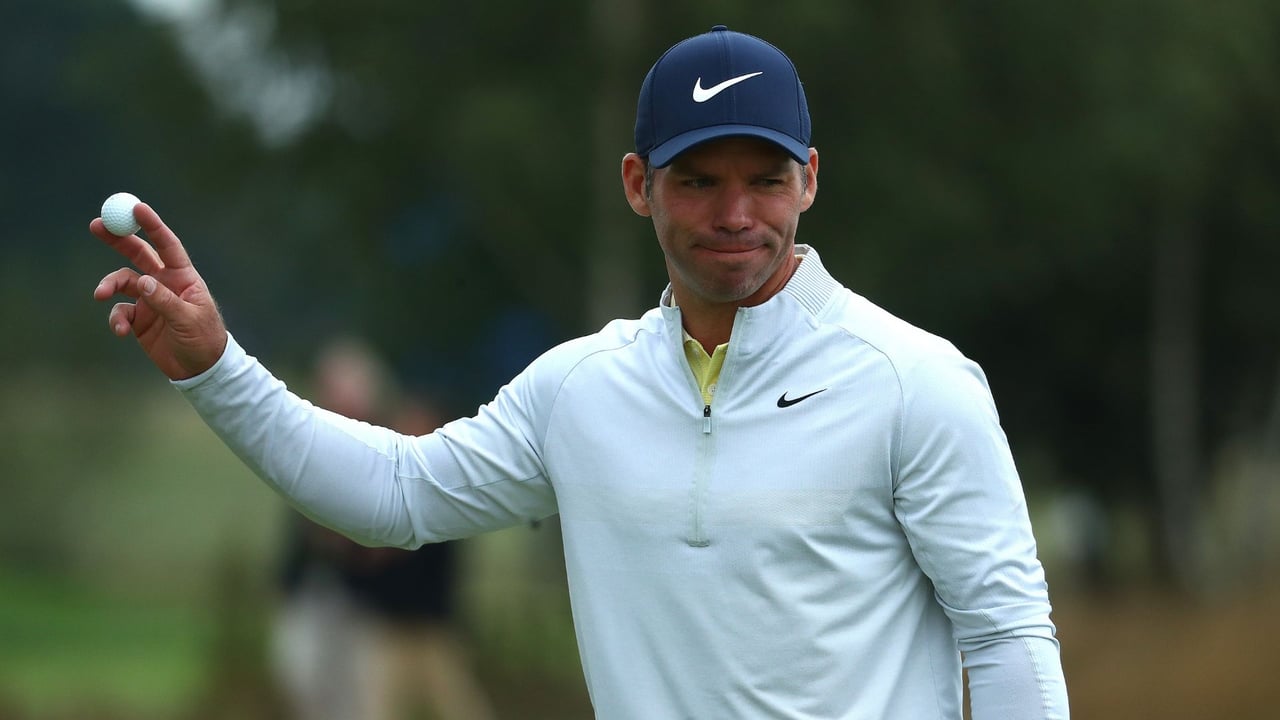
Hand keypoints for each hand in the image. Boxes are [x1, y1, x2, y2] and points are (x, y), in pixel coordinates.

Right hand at [91, 202, 228, 379]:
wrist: (200, 369)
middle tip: (96, 224)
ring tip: (100, 295)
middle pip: (137, 253)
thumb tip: (142, 282)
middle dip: (118, 238)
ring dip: (108, 285)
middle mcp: (164, 283)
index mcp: (183, 277)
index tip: (136, 207)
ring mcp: (149, 299)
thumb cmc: (204, 340)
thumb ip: (165, 301)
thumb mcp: (188, 320)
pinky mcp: (139, 319)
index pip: (167, 245)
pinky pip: (119, 312)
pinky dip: (116, 319)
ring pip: (122, 281)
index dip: (152, 225)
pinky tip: (121, 331)